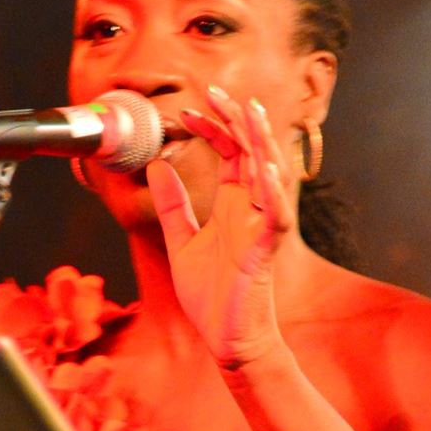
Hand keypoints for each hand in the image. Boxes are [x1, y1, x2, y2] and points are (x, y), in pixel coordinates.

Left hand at [145, 86, 293, 368]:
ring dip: (260, 145)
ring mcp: (260, 227)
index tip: (188, 110)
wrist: (226, 339)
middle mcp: (250, 209)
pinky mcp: (264, 251)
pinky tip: (264, 171)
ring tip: (251, 114)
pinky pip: (274, 217)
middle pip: (251, 152)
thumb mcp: (180, 241)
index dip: (213, 127)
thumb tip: (157, 165)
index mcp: (232, 204)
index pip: (230, 151)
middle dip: (236, 120)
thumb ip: (172, 204)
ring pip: (268, 176)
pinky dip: (272, 194)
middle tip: (216, 92)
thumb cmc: (210, 296)